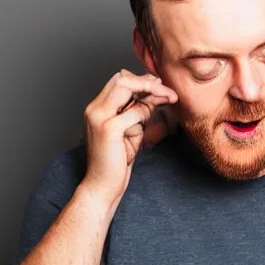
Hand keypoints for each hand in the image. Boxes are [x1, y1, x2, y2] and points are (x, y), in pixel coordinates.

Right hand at [80, 69, 177, 203]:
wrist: (103, 186)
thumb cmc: (117, 160)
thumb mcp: (132, 130)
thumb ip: (140, 111)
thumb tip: (156, 94)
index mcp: (98, 108)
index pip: (119, 80)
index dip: (141, 80)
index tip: (160, 86)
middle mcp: (95, 109)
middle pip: (121, 78)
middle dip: (148, 82)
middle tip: (168, 91)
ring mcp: (99, 118)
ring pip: (125, 86)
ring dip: (152, 92)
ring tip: (169, 99)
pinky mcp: (108, 129)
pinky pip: (133, 112)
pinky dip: (144, 114)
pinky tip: (148, 124)